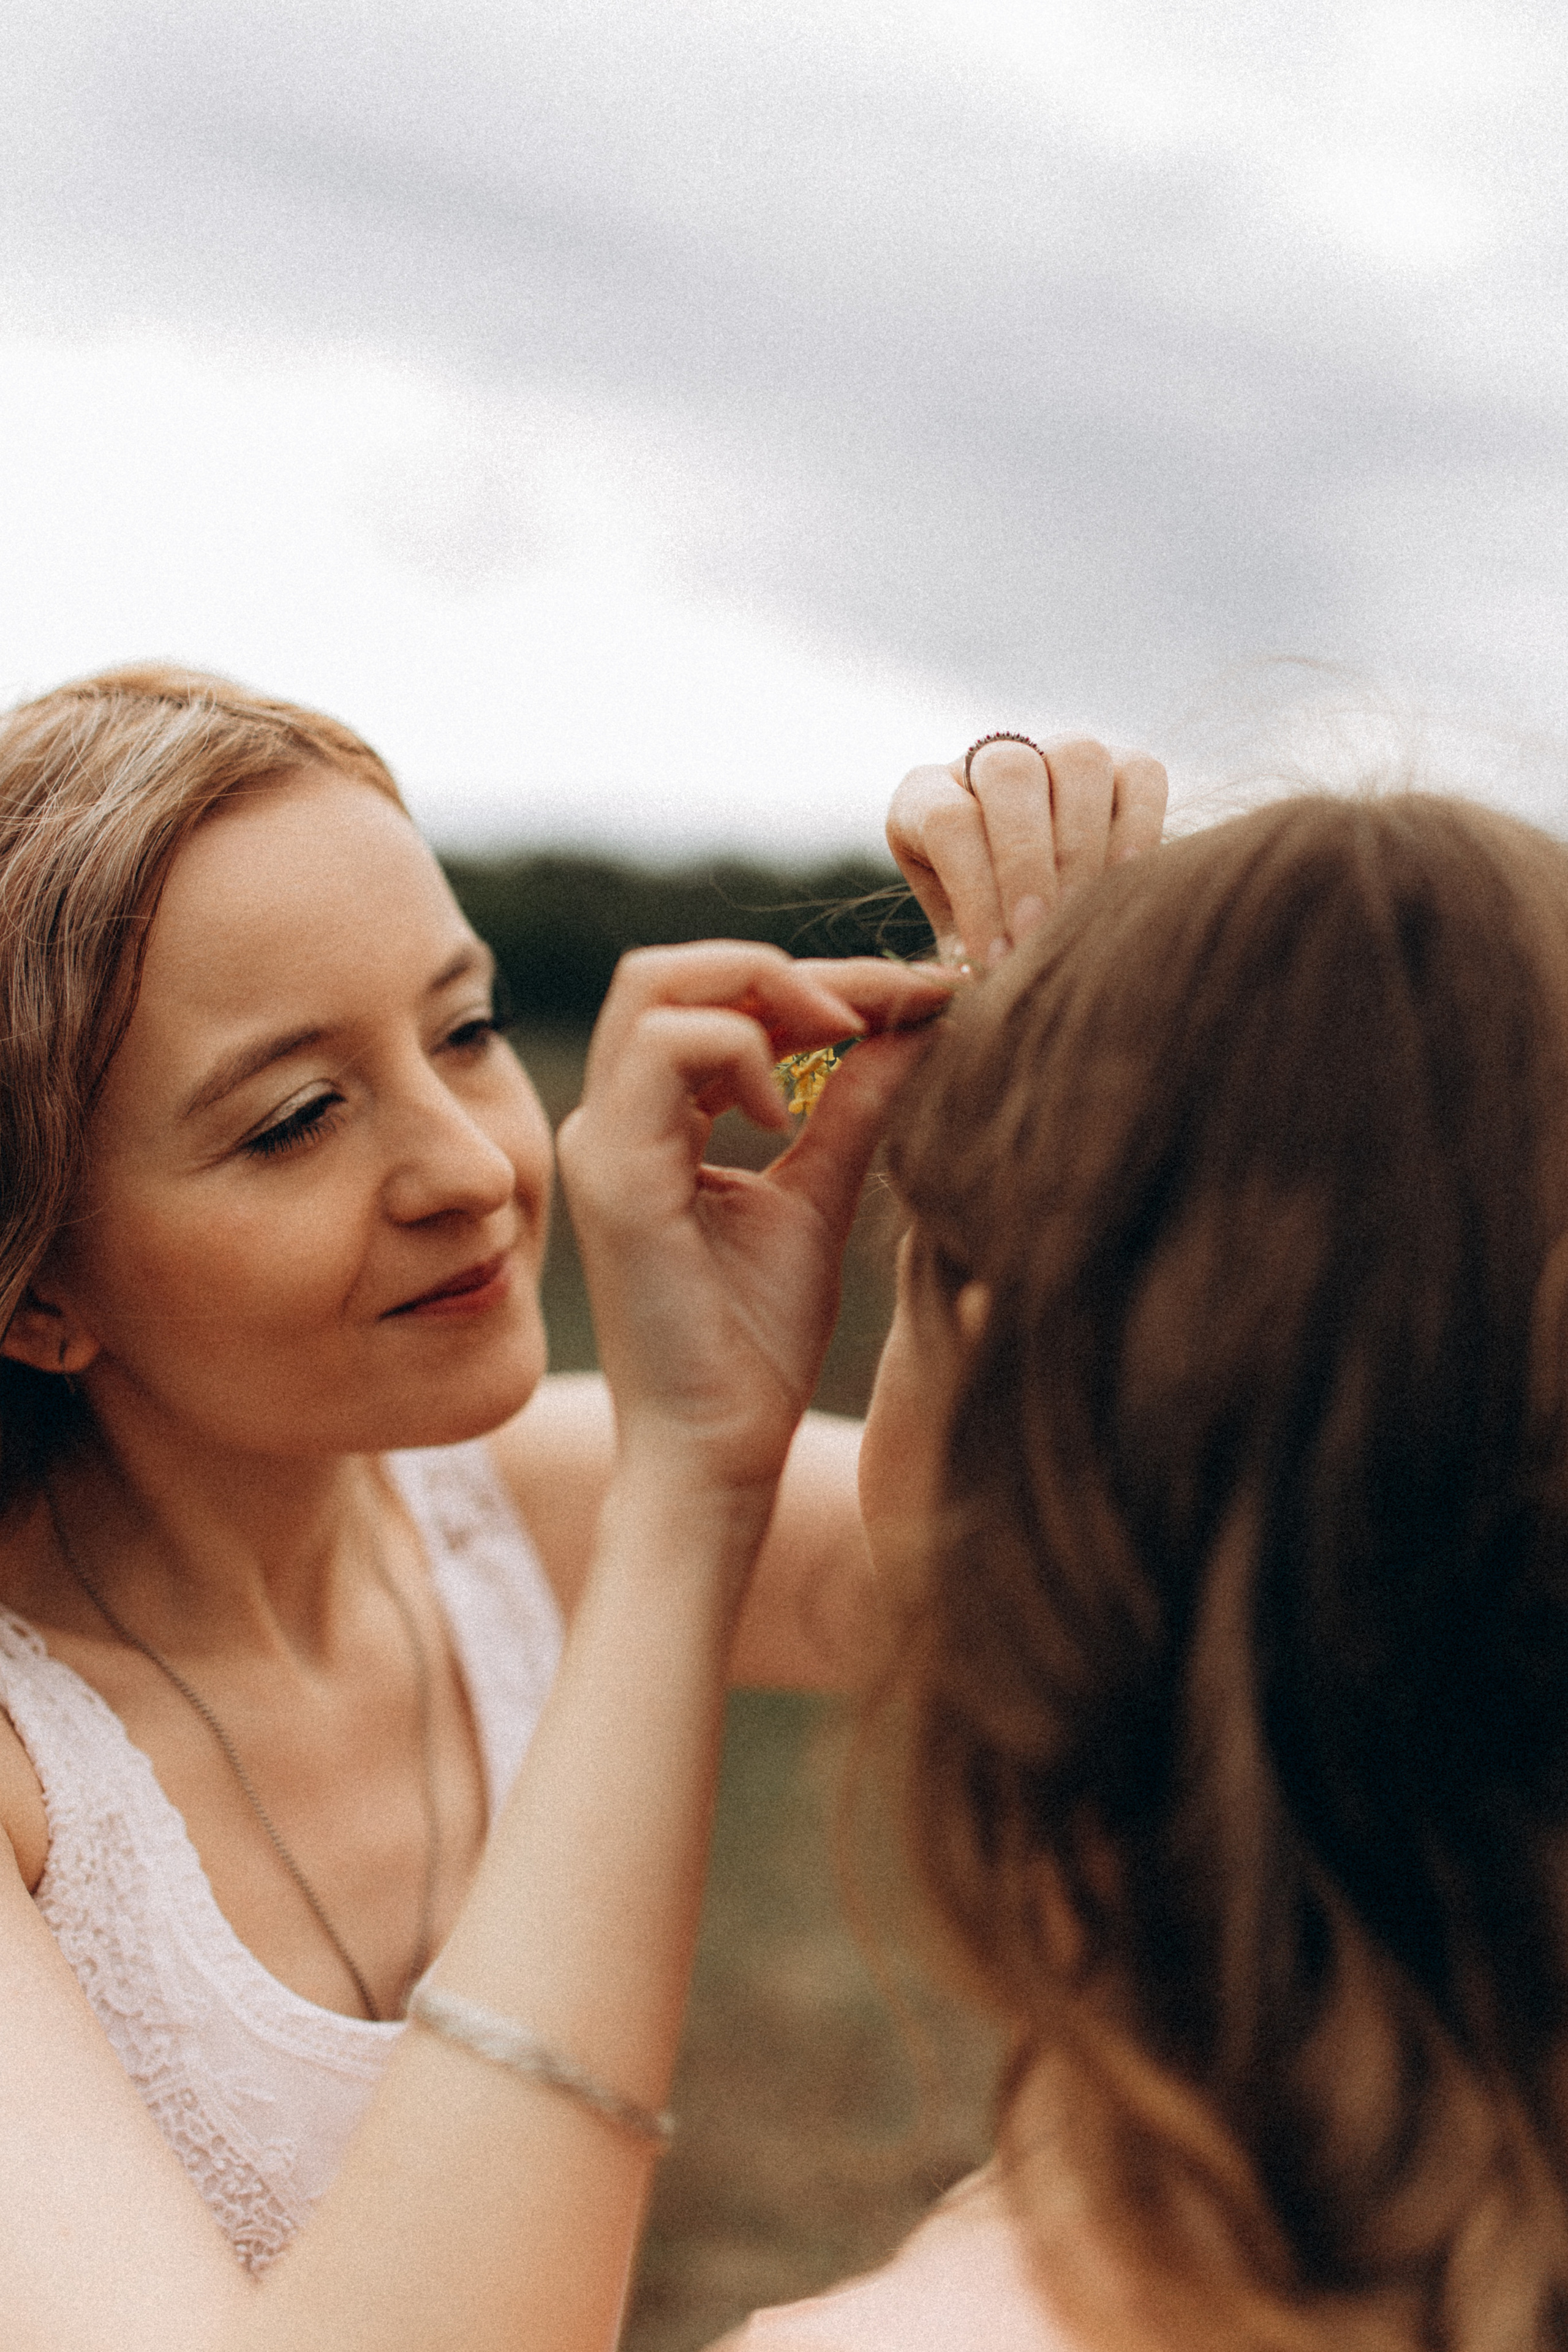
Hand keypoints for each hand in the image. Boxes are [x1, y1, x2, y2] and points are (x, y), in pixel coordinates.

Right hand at [556, 945, 951, 1504]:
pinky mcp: (613, 1174)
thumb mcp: (821, 1193)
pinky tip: (786, 1118)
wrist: (717, 1451)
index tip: (917, 993)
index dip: (816, 982)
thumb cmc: (755, 1345)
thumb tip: (923, 1017)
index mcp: (651, 1124)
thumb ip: (858, 1101)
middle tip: (878, 1005)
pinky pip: (661, 1049)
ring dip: (765, 993)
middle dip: (783, 969)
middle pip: (671, 969)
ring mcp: (602, 1141)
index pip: (712, 1001)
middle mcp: (611, 1120)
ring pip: (657, 985)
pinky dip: (739, 1053)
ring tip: (840, 1041)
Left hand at [887, 736, 1167, 968]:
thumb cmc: (983, 938)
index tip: (995, 961)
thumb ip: (964, 960)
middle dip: (1027, 862)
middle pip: (1010, 775)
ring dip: (1082, 845)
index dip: (974, 892)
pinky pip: (1141, 775)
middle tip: (1036, 936)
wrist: (1034, 921)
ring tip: (1081, 915)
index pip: (948, 821)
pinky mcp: (1124, 766)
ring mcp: (1059, 753)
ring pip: (1078, 761)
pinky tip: (1128, 882)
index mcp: (926, 796)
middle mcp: (990, 759)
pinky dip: (1139, 825)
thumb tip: (980, 983)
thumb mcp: (959, 945)